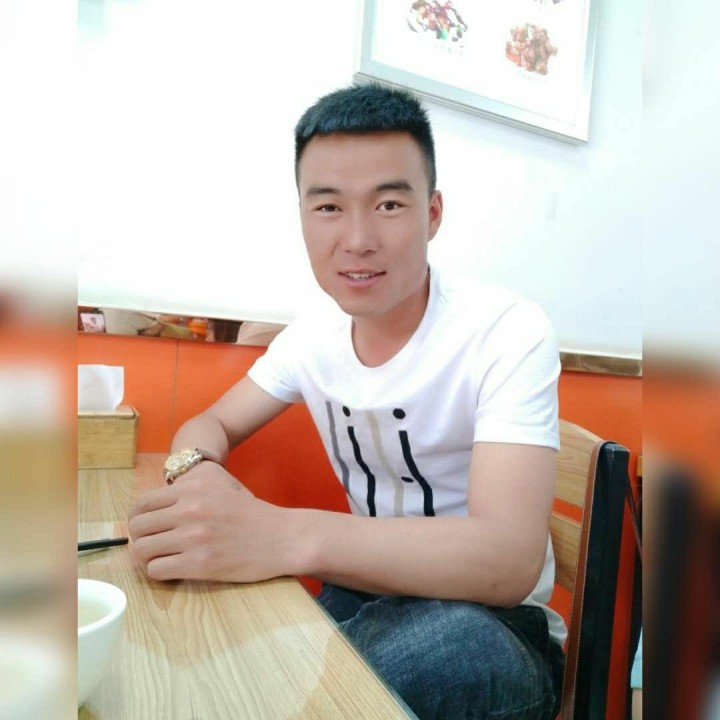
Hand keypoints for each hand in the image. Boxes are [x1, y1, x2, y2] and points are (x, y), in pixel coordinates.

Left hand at [128, 462, 291, 581]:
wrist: (282, 537)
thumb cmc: (252, 513)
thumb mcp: (221, 486)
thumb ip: (189, 490)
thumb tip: (153, 504)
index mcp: (193, 488)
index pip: (142, 503)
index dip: (138, 519)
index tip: (146, 528)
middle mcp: (189, 509)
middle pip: (138, 527)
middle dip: (140, 539)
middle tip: (153, 546)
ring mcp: (193, 537)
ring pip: (142, 551)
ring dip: (147, 558)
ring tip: (161, 559)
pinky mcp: (199, 564)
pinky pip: (156, 570)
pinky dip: (159, 573)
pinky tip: (173, 570)